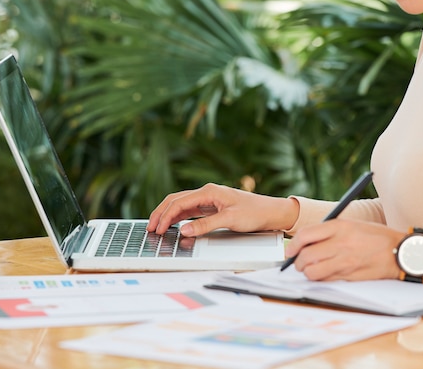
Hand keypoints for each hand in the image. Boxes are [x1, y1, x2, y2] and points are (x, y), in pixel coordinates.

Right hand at [147, 183, 299, 236]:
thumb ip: (205, 225)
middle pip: (176, 200)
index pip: (179, 202)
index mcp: (209, 191)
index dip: (165, 216)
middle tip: (150, 227)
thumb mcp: (229, 220)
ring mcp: (210, 200)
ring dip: (168, 215)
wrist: (272, 212)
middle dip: (161, 213)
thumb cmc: (255, 213)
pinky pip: (191, 211)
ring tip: (157, 226)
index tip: (157, 228)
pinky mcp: (213, 208)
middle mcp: (207, 193)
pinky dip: (179, 217)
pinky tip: (174, 224)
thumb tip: (183, 230)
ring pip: (182, 205)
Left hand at [284, 218, 404, 280]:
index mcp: (340, 227)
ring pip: (313, 272)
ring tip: (310, 268)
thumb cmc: (376, 236)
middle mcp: (341, 243)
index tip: (290, 249)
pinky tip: (325, 273)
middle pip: (306, 256)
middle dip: (297, 261)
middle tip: (298, 261)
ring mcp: (345, 261)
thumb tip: (305, 241)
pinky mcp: (350, 275)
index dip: (293, 244)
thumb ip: (329, 230)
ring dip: (307, 272)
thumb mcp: (352, 224)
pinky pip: (326, 279)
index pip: (306, 235)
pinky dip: (320, 278)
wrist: (400, 252)